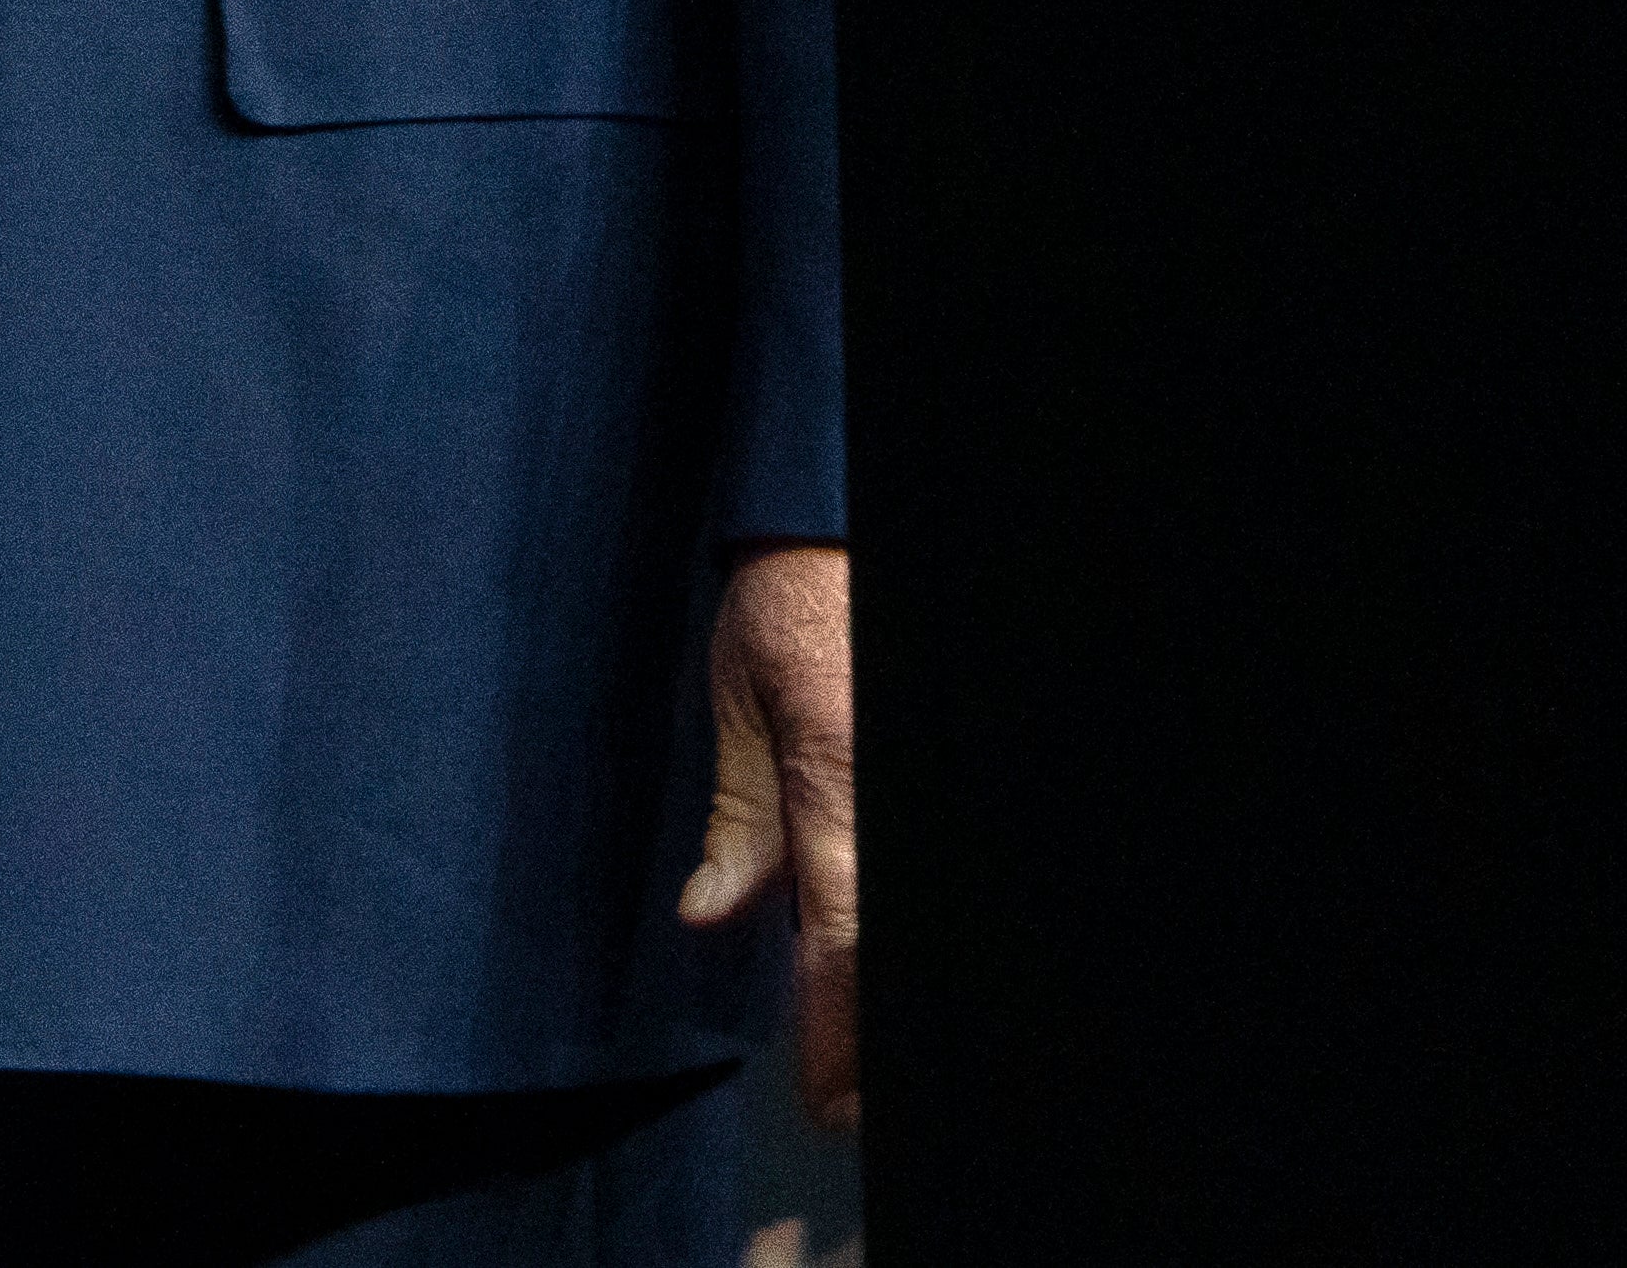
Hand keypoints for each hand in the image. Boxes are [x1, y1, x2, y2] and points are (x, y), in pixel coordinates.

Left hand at [678, 543, 859, 1129]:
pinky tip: (863, 962)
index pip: (845, 942)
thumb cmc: (784, 603)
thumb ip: (741, 819)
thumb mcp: (741, 702)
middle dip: (871, 1036)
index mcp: (840, 785)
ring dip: (880, 987)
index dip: (838, 1033)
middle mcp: (889, 800)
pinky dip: (885, 925)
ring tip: (857, 1054)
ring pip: (905, 917)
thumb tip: (711, 917)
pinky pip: (894, 864)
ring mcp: (910, 789)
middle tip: (844, 1098)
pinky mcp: (916, 775)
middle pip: (890, 950)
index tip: (824, 1099)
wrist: (837, 526)